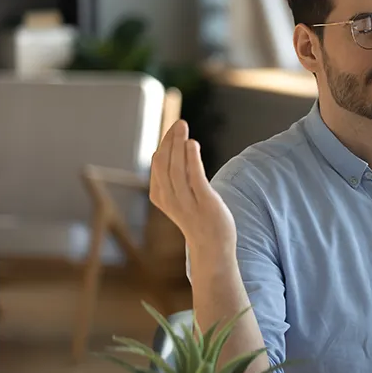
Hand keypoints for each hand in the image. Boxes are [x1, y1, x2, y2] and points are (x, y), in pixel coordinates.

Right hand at [149, 120, 235, 262]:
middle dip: (170, 142)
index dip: (164, 146)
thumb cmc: (199, 220)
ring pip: (176, 170)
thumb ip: (174, 178)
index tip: (173, 130)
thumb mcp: (180, 199)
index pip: (158, 166)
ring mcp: (187, 203)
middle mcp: (170, 200)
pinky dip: (192, 159)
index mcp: (161, 197)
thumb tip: (171, 150)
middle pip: (165, 165)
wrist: (213, 249)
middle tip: (178, 123)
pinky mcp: (205, 204)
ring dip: (178, 146)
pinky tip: (192, 144)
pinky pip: (195, 178)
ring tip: (183, 128)